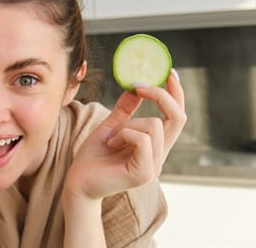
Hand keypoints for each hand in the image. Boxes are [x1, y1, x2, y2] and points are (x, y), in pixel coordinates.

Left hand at [64, 71, 185, 200]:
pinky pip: (142, 139)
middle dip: (161, 95)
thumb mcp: (110, 126)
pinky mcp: (144, 174)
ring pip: (154, 125)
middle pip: (178, 117)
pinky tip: (111, 144)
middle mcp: (159, 156)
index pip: (177, 117)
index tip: (169, 73)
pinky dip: (124, 134)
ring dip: (128, 125)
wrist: (77, 182)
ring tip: (111, 138)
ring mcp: (154, 166)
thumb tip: (136, 86)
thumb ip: (125, 110)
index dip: (177, 94)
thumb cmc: (93, 157)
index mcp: (155, 145)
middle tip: (139, 85)